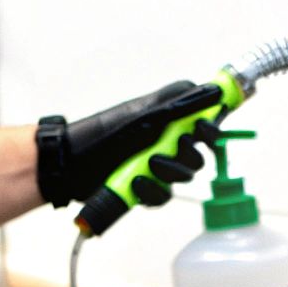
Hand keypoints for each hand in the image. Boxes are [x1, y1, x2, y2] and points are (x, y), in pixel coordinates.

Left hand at [36, 82, 223, 207]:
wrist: (72, 164)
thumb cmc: (104, 133)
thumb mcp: (146, 113)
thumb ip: (182, 104)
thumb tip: (215, 90)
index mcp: (168, 120)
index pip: (203, 125)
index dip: (210, 130)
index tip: (205, 132)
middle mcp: (165, 143)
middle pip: (197, 156)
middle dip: (187, 155)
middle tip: (172, 148)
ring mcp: (157, 167)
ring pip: (182, 178)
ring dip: (168, 173)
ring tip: (146, 166)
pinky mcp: (147, 189)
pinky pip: (163, 196)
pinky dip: (152, 191)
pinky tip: (137, 184)